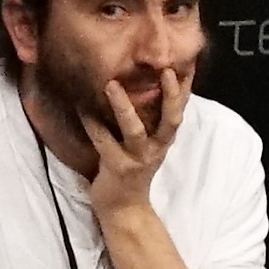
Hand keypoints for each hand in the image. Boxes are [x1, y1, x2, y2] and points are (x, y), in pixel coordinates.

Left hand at [83, 59, 191, 220]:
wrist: (124, 206)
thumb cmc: (133, 166)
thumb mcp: (149, 143)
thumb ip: (150, 119)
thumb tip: (144, 85)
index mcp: (166, 138)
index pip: (181, 109)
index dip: (185, 88)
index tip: (187, 62)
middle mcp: (157, 147)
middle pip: (171, 119)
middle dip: (171, 95)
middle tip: (166, 70)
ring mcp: (138, 158)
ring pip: (134, 130)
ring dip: (123, 107)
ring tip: (111, 84)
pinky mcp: (118, 167)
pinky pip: (103, 141)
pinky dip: (92, 124)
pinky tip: (81, 108)